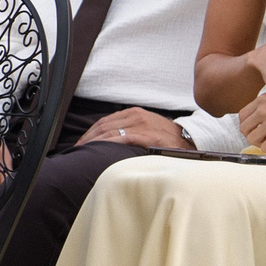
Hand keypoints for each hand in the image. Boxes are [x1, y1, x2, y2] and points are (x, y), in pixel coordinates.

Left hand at [73, 107, 190, 149]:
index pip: (104, 121)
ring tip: (82, 153)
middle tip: (76, 150)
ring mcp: (140, 125)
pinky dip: (106, 144)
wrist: (188, 140)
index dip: (89, 133)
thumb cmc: (165, 137)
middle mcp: (135, 116)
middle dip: (87, 139)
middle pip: (103, 126)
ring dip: (93, 142)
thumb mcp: (146, 127)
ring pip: (109, 131)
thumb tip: (110, 139)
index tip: (80, 144)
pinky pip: (121, 138)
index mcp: (133, 113)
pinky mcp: (146, 135)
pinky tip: (97, 151)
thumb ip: (129, 129)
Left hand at [240, 92, 265, 153]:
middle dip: (252, 136)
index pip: (242, 115)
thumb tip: (258, 122)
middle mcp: (264, 109)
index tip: (256, 130)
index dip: (247, 126)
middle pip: (244, 128)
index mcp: (263, 99)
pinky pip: (265, 148)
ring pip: (251, 139)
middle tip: (264, 139)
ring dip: (261, 144)